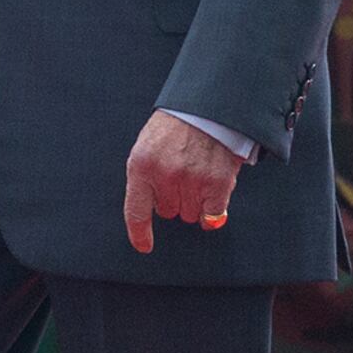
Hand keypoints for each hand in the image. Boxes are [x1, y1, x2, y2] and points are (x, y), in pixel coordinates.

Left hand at [122, 110, 242, 252]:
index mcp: (142, 164)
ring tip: (199, 173)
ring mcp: (191, 180)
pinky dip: (213, 212)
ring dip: (195, 201)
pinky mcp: (216, 184)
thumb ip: (147, 175)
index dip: (140, 233)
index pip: (136, 210)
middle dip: (175, 198)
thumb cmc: (178, 125)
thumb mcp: (149, 144)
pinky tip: (214, 193)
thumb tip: (152, 208)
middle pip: (169, 212)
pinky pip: (212, 216)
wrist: (209, 105)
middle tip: (183, 173)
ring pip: (190, 214)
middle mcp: (165, 175)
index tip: (144, 246)